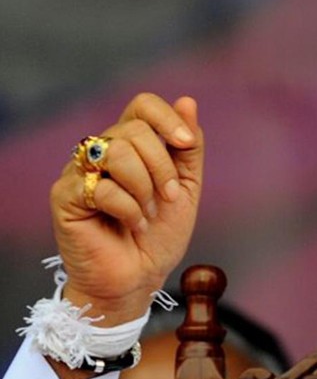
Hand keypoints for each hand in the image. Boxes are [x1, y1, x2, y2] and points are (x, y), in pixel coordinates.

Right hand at [50, 93, 203, 325]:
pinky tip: (131, 225)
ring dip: (145, 188)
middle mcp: (102, 151)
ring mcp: (81, 172)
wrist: (139, 277)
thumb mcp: (186, 188)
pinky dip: (128, 209)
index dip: (167, 118)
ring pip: (117, 152)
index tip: (186, 143)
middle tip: (169, 199)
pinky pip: (102, 187)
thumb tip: (187, 101)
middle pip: (134, 130)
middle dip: (163, 168)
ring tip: (148, 213)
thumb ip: (188, 149)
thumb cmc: (159, 235)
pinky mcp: (66, 196)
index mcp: (132, 144)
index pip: (142, 105)